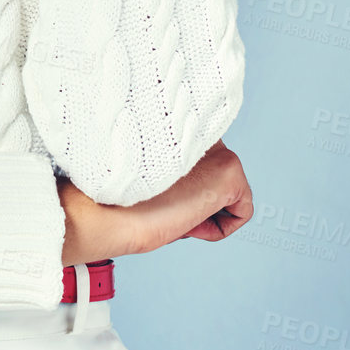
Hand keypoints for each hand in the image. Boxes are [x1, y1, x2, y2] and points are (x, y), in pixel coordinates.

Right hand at [57, 141, 253, 263]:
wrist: (107, 212)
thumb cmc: (116, 196)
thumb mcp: (145, 168)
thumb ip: (168, 159)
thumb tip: (190, 174)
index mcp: (174, 121)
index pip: (196, 155)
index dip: (180, 182)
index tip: (160, 192)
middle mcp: (198, 127)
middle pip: (212, 174)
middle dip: (195, 197)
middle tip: (164, 203)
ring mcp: (218, 145)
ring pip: (226, 192)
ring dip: (203, 211)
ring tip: (172, 208)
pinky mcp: (231, 169)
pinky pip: (241, 212)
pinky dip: (218, 228)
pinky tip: (188, 220)